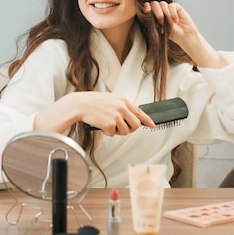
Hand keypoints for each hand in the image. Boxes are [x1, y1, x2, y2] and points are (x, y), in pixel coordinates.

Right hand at [34, 91, 155, 135]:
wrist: (80, 104)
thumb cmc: (93, 103)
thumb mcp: (110, 100)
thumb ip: (121, 107)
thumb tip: (131, 118)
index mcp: (123, 100)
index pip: (139, 112)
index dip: (147, 120)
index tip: (153, 125)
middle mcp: (122, 107)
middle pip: (135, 125)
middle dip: (129, 129)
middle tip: (120, 128)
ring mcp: (116, 115)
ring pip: (125, 131)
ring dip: (117, 131)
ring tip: (107, 125)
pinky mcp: (110, 123)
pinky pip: (113, 134)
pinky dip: (107, 133)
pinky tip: (101, 126)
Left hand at [142, 1, 197, 46]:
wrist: (184, 36)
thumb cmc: (171, 34)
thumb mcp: (160, 28)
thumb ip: (154, 20)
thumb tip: (148, 13)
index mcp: (153, 15)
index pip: (147, 7)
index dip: (146, 6)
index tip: (147, 10)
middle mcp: (160, 10)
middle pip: (154, 4)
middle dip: (157, 12)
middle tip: (161, 22)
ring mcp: (168, 8)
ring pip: (162, 4)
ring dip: (165, 14)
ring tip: (170, 23)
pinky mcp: (176, 7)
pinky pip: (171, 6)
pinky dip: (173, 13)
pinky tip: (176, 21)